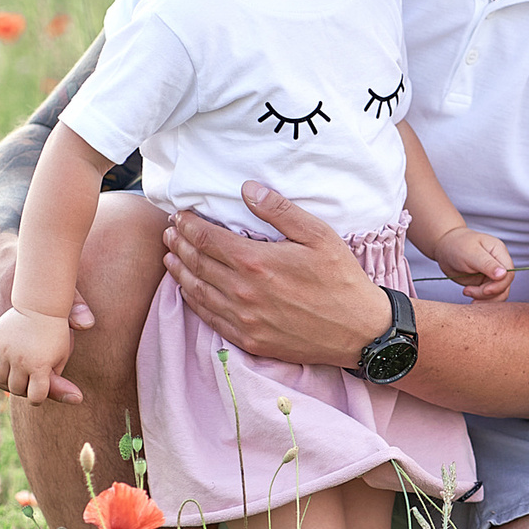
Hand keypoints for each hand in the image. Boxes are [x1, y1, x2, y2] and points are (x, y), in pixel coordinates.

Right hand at [0, 224, 90, 401]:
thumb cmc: (22, 270)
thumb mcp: (49, 281)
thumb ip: (71, 301)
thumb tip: (87, 324)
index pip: (30, 371)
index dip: (55, 387)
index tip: (76, 395)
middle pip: (15, 380)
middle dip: (40, 386)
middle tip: (65, 387)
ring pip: (2, 378)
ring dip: (23, 382)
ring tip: (46, 379)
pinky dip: (7, 375)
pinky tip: (26, 370)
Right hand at [0, 307, 74, 406]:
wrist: (32, 296)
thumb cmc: (53, 327)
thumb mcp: (64, 351)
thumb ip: (63, 377)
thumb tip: (77, 399)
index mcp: (38, 365)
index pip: (36, 397)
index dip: (40, 395)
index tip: (41, 390)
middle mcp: (17, 360)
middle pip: (15, 389)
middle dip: (24, 386)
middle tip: (31, 379)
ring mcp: (0, 350)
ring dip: (8, 377)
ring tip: (19, 368)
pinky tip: (7, 358)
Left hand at [163, 182, 383, 365]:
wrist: (358, 331)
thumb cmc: (342, 280)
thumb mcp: (318, 235)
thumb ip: (280, 210)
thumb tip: (248, 188)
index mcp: (256, 262)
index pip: (207, 238)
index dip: (189, 225)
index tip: (180, 215)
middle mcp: (243, 292)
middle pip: (197, 263)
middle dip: (179, 244)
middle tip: (170, 231)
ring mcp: (243, 319)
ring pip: (197, 291)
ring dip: (180, 271)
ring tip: (170, 256)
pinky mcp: (249, 340)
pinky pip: (210, 318)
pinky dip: (193, 301)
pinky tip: (188, 290)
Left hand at [431, 227, 512, 301]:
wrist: (445, 248)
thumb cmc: (457, 245)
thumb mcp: (471, 253)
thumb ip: (487, 264)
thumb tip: (503, 274)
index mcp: (499, 252)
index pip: (509, 272)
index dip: (499, 285)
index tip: (485, 290)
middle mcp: (499, 264)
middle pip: (504, 285)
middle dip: (489, 293)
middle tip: (469, 291)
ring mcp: (492, 274)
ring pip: (499, 293)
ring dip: (484, 298)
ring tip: (467, 292)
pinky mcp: (485, 283)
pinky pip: (490, 296)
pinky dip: (481, 299)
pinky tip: (468, 293)